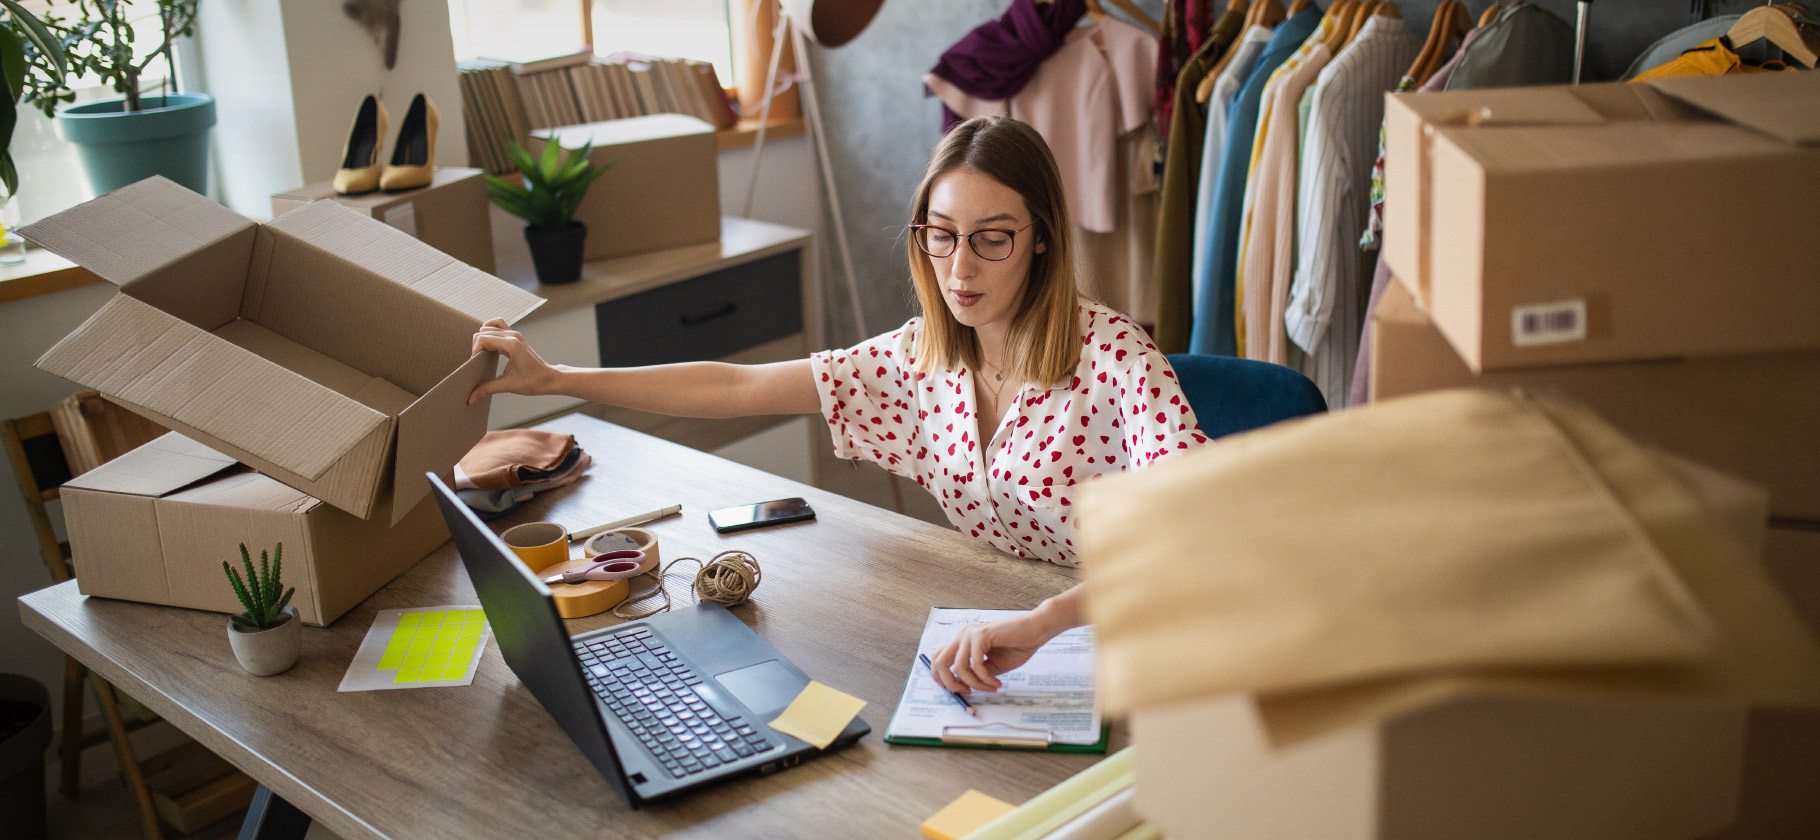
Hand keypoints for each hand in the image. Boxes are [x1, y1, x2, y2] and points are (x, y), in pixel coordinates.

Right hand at [468, 318, 559, 404]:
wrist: (549, 378)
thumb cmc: (533, 381)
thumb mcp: (508, 385)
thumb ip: (487, 389)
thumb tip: (470, 398)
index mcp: (511, 344)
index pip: (483, 339)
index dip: (475, 351)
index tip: (476, 364)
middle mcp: (512, 335)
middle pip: (483, 332)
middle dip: (477, 346)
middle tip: (480, 362)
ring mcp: (515, 334)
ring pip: (489, 327)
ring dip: (483, 338)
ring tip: (484, 354)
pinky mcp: (516, 337)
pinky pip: (498, 325)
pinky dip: (490, 332)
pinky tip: (490, 345)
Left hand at [928, 613, 1057, 693]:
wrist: (1035, 631)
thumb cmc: (1016, 647)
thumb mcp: (992, 666)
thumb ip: (976, 674)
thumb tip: (963, 687)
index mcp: (962, 640)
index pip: (938, 658)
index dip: (940, 678)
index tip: (958, 691)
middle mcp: (962, 635)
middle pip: (939, 662)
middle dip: (950, 683)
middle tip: (968, 692)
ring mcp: (970, 633)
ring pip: (959, 668)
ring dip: (975, 684)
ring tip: (991, 688)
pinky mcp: (981, 635)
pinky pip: (976, 665)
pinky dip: (985, 679)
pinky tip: (996, 683)